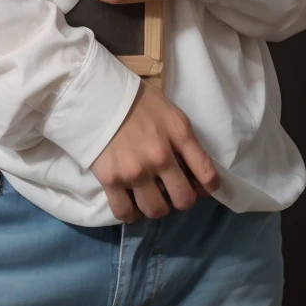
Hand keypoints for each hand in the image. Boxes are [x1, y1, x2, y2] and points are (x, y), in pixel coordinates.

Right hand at [90, 82, 221, 221]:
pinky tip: (131, 202)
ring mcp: (135, 171)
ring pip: (156, 210)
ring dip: (157, 206)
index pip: (207, 173)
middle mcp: (160, 156)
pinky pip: (125, 213)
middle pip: (184, 200)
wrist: (95, 93)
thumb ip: (184, 140)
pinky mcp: (110, 180)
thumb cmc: (136, 99)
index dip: (210, 187)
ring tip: (150, 196)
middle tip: (173, 191)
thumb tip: (193, 170)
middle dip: (182, 199)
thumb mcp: (170, 112)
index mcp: (179, 134)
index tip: (204, 188)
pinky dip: (130, 213)